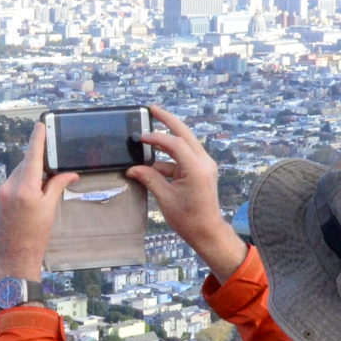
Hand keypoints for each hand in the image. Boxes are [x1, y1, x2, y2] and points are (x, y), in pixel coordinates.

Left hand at [0, 123, 75, 282]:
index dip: (38, 139)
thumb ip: (57, 186)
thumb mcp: (49, 210)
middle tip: (51, 174)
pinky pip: (8, 187)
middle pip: (24, 166)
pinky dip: (18, 189)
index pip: (32, 156)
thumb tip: (69, 173)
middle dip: (37, 168)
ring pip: (16, 176)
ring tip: (37, 199)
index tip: (40, 125)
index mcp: (24, 188)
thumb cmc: (33, 239)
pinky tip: (24, 205)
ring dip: (27, 180)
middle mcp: (7, 188)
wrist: (12, 260)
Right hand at [126, 106, 247, 278]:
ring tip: (147, 138)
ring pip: (184, 144)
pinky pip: (184, 157)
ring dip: (166, 141)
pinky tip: (152, 163)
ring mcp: (204, 165)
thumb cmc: (189, 219)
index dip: (156, 138)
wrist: (207, 231)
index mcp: (196, 169)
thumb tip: (133, 168)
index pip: (175, 144)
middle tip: (151, 109)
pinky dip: (169, 157)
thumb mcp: (165, 198)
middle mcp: (204, 162)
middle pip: (185, 133)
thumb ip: (149, 178)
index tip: (140, 137)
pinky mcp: (201, 170)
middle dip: (168, 120)